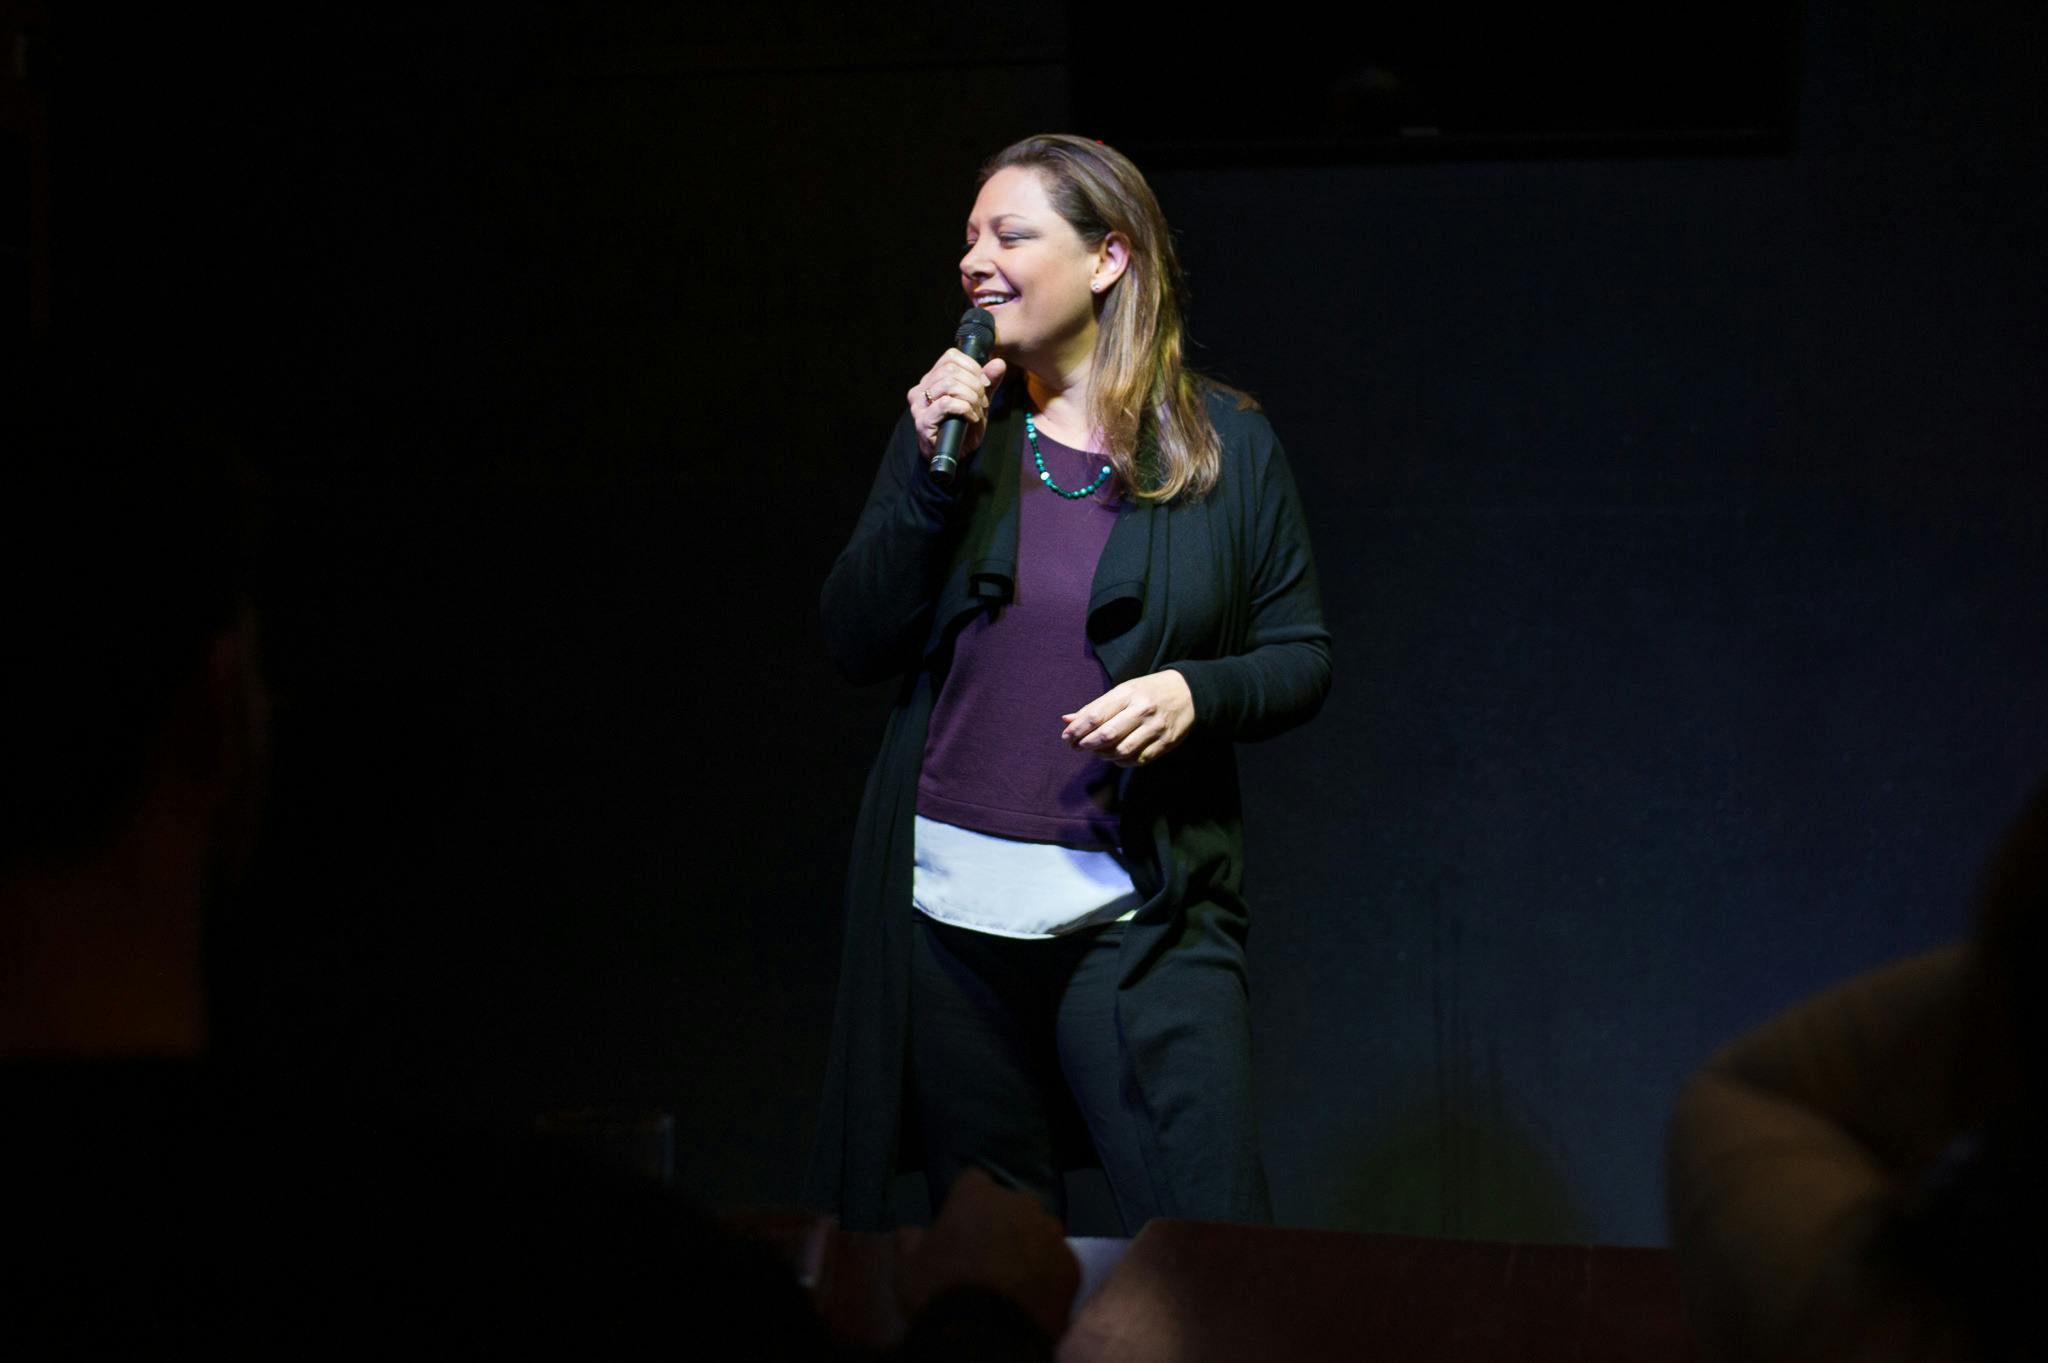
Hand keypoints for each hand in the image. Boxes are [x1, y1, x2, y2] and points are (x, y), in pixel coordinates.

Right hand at [895, 1167, 1078, 1342]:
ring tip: (1013, 1280)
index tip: (959, 1228)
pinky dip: (1048, 1275)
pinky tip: (1033, 1298)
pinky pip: (1058, 1263)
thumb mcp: (908, 1268)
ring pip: (1039, 1232)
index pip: (973, 1183)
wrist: (986, 1338)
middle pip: (1011, 1206)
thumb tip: (911, 1233)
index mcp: (976, 1195)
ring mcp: (1051, 1233)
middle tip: (988, 1257)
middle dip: (1002, 1223)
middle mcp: (1019, 1203)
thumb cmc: (941, 1294)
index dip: (966, 1205)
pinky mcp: (1072, 1264)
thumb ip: (910, 1241)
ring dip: (1028, 1247)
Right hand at [909, 349, 1008, 459]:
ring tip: (977, 412)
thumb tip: (999, 362)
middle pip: (952, 370)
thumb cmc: (963, 427)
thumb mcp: (980, 401)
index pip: (951, 357)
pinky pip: (947, 404)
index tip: (983, 385)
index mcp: (932, 379)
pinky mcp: (923, 421)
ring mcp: (919, 405)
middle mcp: (921, 388)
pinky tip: (971, 419)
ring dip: (971, 398)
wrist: (955, 455)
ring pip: (949, 384)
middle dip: (975, 385)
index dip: (973, 368)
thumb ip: (989, 382)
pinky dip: (965, 409)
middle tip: (982, 402)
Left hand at [1062, 669, 1194, 766]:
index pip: (1096, 715)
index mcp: (1128, 693)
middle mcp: (1142, 710)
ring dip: (1104, 755)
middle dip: (1087, 744)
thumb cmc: (1148, 691)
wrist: (1188, 692)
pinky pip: (1139, 760)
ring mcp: (1156, 728)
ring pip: (1122, 751)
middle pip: (1107, 735)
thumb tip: (1066, 720)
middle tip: (1079, 747)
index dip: (1077, 730)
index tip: (1066, 737)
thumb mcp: (1122, 691)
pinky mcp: (1166, 743)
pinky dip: (1122, 762)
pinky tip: (1116, 757)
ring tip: (1097, 752)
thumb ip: (1095, 707)